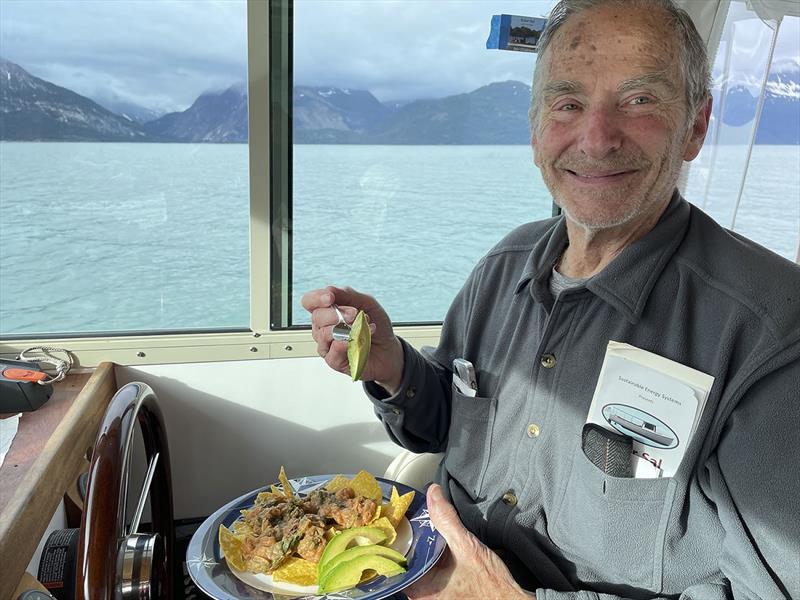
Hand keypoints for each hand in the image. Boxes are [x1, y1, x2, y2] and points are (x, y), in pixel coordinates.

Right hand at [301, 286, 403, 390]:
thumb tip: (329, 290)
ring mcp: (327, 345)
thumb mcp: (367, 303)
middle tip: (355, 315)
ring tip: (364, 328)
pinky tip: (358, 341)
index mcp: (327, 311)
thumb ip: (348, 295)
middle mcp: (323, 328)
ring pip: (323, 334)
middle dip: (337, 314)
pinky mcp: (335, 361)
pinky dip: (346, 345)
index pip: (309, 301)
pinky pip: (333, 352)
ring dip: (346, 329)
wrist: (389, 348)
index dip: (316, 298)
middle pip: (317, 317)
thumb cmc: (376, 324)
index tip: (330, 298)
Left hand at [405, 484, 535, 599]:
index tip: (400, 521)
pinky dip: (432, 554)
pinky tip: (439, 544)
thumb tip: (433, 494)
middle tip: (414, 519)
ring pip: (418, 563)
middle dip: (412, 539)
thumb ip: (446, 519)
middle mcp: (421, 595)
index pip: (396, 558)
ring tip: (425, 528)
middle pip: (406, 559)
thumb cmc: (492, 587)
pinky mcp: (441, 593)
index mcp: (420, 589)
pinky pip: (429, 569)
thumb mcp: (466, 546)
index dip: (398, 537)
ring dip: (423, 546)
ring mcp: (431, 595)